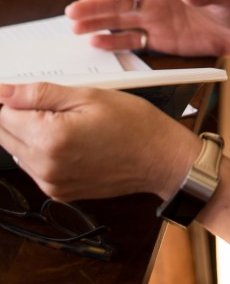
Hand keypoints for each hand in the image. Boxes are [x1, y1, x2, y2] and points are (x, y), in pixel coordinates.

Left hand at [0, 82, 197, 202]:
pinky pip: (33, 167)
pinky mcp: (58, 192)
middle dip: (19, 115)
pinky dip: (41, 150)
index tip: (30, 91)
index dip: (15, 98)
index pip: (4, 114)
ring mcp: (51, 184)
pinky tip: (69, 138)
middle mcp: (46, 167)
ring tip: (66, 120)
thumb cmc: (133, 123)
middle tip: (54, 104)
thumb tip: (4, 90)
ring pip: (17, 151)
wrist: (159, 158)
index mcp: (51, 139)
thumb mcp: (89, 96)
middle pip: (5, 135)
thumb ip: (40, 94)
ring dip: (29, 132)